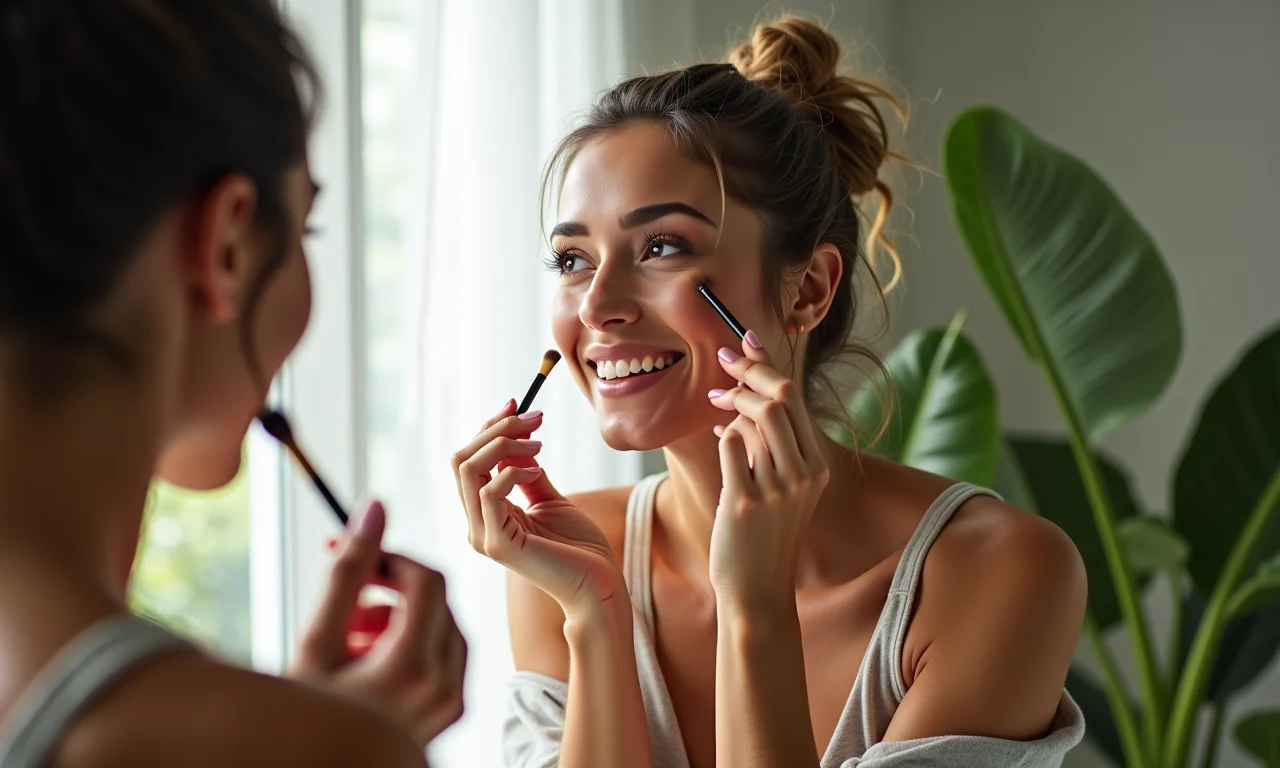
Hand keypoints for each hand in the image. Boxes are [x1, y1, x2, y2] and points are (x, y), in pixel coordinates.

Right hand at [289, 500, 466, 749]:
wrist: (322, 764)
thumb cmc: (307, 714)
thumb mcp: (316, 639)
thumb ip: (348, 572)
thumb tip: (375, 510)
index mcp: (412, 669)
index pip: (426, 579)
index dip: (393, 559)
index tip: (359, 559)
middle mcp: (443, 688)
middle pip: (437, 600)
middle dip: (392, 590)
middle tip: (348, 602)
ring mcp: (450, 703)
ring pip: (442, 625)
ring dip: (400, 618)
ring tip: (352, 639)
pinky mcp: (450, 711)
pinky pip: (444, 655)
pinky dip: (412, 645)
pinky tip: (370, 662)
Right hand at [452, 399, 624, 615]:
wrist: (599, 584)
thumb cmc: (578, 547)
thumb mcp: (549, 498)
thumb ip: (527, 472)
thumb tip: (516, 438)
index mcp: (484, 514)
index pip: (468, 460)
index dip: (489, 426)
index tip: (518, 403)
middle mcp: (476, 524)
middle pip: (461, 459)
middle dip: (496, 428)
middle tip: (535, 418)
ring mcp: (483, 536)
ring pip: (468, 470)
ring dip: (504, 444)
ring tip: (540, 444)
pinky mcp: (498, 545)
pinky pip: (490, 492)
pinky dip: (513, 471)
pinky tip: (540, 471)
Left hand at [707, 332, 829, 610]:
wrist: (757, 590)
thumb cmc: (764, 534)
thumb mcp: (783, 486)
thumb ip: (772, 444)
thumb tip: (748, 393)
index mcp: (817, 465)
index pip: (795, 398)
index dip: (765, 364)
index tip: (743, 343)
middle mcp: (804, 473)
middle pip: (780, 398)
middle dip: (747, 373)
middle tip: (721, 365)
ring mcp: (777, 488)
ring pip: (757, 418)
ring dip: (732, 404)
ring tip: (718, 407)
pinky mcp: (746, 502)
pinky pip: (731, 446)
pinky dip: (722, 436)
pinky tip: (719, 439)